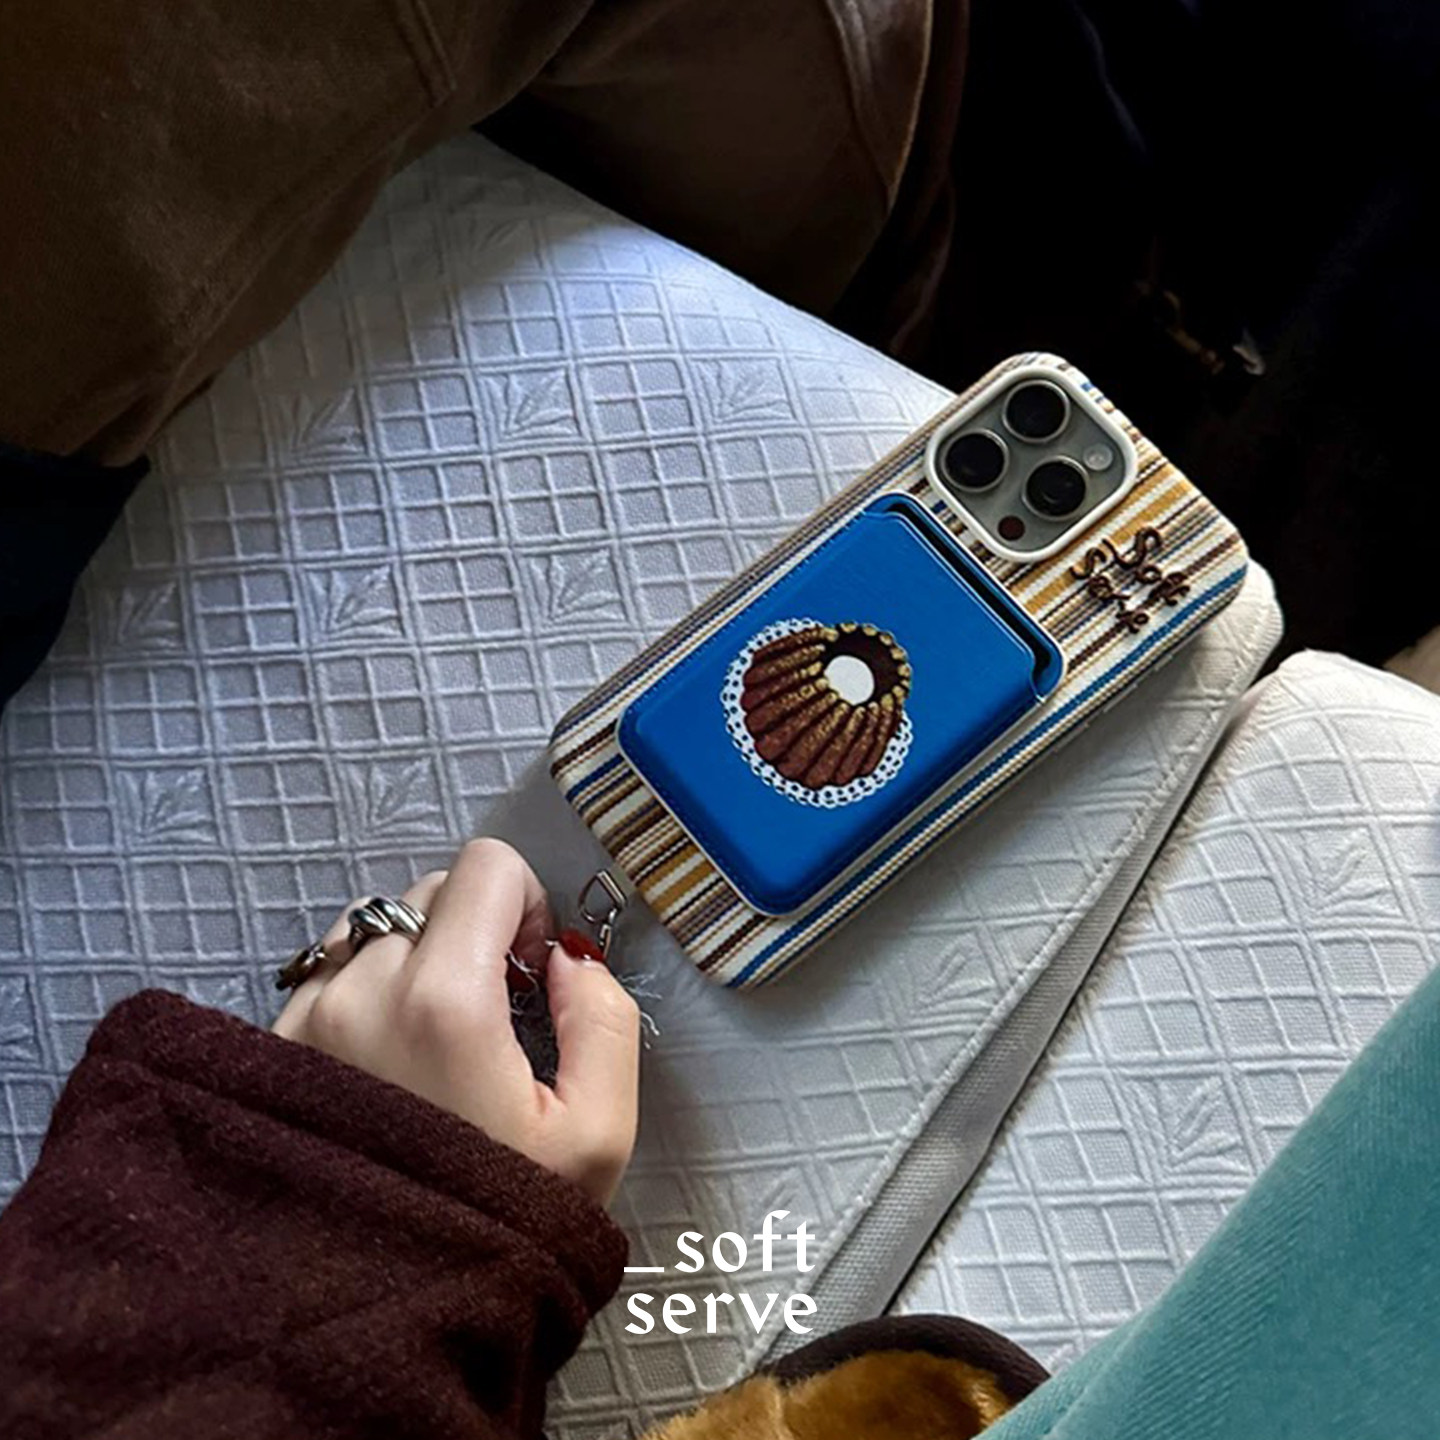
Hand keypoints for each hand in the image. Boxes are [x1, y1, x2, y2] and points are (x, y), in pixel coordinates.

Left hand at [273, 838, 639, 1204]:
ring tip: (434, 1041)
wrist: (382, 1316)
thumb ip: (605, 1017)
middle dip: (471, 935)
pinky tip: (387, 1066)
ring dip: (412, 959)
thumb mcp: (597, 1133)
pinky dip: (365, 996)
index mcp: (443, 1000)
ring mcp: (304, 1019)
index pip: (485, 867)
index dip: (527, 905)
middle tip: (492, 1015)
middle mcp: (359, 991)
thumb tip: (569, 959)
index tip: (531, 970)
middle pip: (428, 893)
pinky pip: (328, 978)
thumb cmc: (498, 1224)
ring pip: (373, 930)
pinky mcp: (270, 1050)